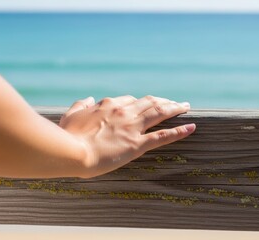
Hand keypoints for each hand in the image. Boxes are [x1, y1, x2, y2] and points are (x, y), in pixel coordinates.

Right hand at [59, 95, 195, 177]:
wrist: (71, 152)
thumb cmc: (68, 136)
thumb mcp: (70, 116)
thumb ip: (80, 105)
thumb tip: (88, 97)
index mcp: (108, 105)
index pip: (128, 99)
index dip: (139, 102)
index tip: (145, 105)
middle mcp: (123, 111)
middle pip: (149, 101)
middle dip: (163, 100)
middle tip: (174, 101)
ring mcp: (132, 127)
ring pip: (159, 112)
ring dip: (175, 107)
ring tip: (186, 106)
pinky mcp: (137, 144)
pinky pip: (163, 135)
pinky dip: (179, 131)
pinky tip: (191, 127)